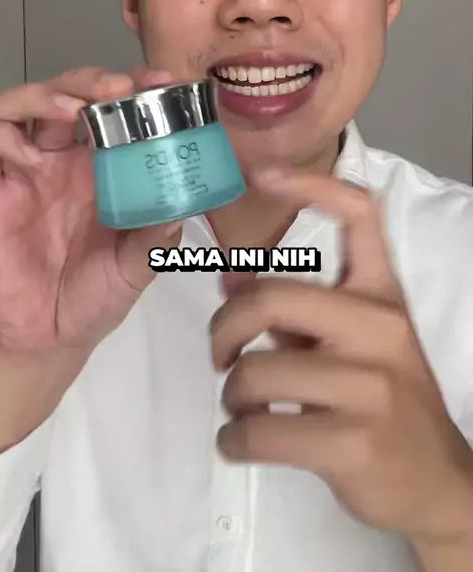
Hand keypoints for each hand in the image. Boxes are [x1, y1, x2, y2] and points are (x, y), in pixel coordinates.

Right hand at [0, 66, 181, 354]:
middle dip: (93, 81)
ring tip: (76, 106)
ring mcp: (22, 170)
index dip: (135, 89)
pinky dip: (2, 134)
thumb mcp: (134, 267)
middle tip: (120, 87)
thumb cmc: (93, 297)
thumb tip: (183, 209)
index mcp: (99, 168)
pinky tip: (27, 148)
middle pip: (69, 96)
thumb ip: (155, 239)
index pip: (113, 111)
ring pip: (24, 107)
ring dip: (48, 95)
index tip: (163, 81)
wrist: (47, 340)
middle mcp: (60, 159)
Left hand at [211, 168, 472, 549]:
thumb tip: (229, 280)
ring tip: (242, 409)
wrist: (435, 481)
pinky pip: (259, 432)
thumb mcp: (353, 347)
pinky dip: (234, 440)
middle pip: (271, 299)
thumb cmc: (386, 403)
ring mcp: (370, 385)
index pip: (360, 217)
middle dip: (223, 329)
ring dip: (231, 396)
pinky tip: (240, 442)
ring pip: (256, 372)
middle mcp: (379, 329)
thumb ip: (294, 313)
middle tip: (220, 354)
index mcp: (381, 297)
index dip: (312, 187)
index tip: (264, 175)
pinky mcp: (352, 442)